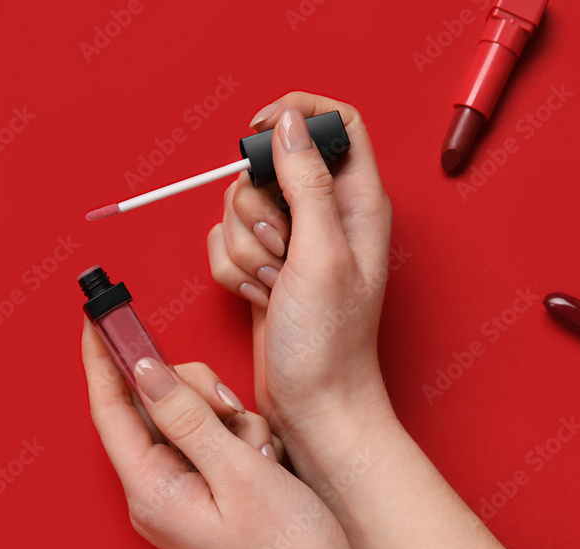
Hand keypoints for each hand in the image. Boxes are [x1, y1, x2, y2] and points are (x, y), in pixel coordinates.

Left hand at [82, 320, 391, 548]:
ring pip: (188, 422)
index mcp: (151, 490)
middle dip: (193, 393)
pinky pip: (210, 445)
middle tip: (230, 408)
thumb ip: (188, 418)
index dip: (101, 358)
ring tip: (260, 453)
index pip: (110, 409)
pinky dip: (238, 441)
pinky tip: (264, 464)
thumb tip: (143, 371)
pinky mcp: (205, 498)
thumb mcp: (240, 473)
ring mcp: (180, 498)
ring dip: (226, 421)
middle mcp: (156, 494)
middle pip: (152, 410)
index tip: (98, 316)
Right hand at [207, 93, 395, 449]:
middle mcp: (324, 215)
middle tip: (282, 250)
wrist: (312, 403)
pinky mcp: (262, 266)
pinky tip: (260, 298)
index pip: (336, 123)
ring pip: (237, 207)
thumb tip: (289, 124)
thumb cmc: (330, 341)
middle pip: (268, 166)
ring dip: (244, 250)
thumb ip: (306, 180)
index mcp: (357, 201)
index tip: (259, 132)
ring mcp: (290, 242)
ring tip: (275, 285)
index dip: (297, 115)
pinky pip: (222, 244)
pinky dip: (232, 272)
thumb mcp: (321, 252)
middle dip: (257, 210)